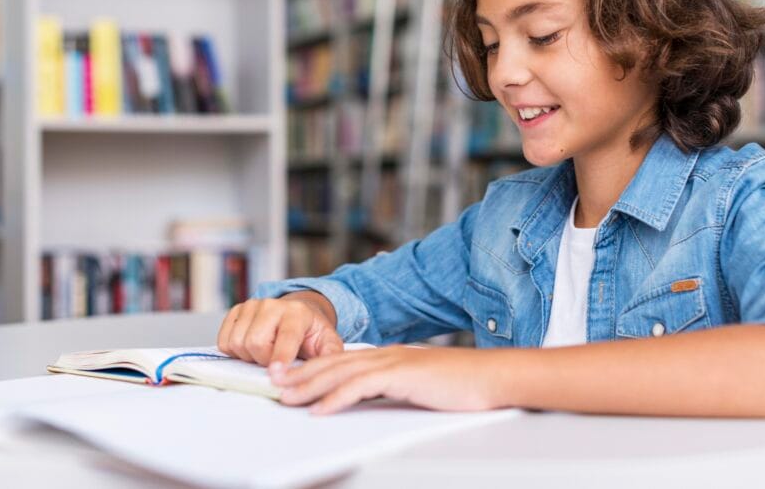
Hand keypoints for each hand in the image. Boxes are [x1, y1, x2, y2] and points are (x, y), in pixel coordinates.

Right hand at [217, 293, 342, 365]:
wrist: (295, 315)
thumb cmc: (310, 333)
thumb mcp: (327, 342)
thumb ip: (330, 355)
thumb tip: (328, 373)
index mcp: (298, 313)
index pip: (287, 336)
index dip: (280, 356)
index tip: (276, 373)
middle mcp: (272, 304)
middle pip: (255, 343)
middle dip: (263, 360)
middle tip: (275, 362)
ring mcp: (252, 305)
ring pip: (237, 343)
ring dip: (248, 357)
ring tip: (264, 353)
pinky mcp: (236, 310)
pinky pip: (223, 341)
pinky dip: (234, 351)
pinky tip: (251, 348)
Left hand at [269, 345, 503, 414]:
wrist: (491, 378)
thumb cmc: (461, 384)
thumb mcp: (419, 385)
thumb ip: (394, 387)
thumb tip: (371, 396)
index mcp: (389, 356)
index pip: (341, 361)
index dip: (312, 369)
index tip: (289, 378)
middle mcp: (387, 355)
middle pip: (333, 364)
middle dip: (300, 375)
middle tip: (274, 385)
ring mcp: (394, 363)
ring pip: (340, 373)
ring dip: (309, 386)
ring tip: (285, 397)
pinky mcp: (402, 376)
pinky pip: (361, 388)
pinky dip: (336, 398)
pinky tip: (320, 409)